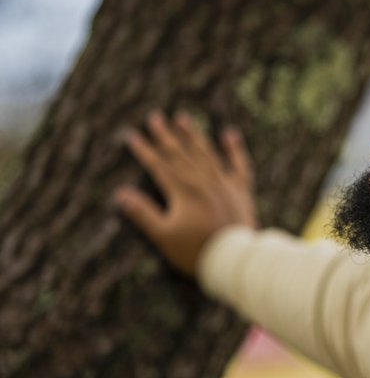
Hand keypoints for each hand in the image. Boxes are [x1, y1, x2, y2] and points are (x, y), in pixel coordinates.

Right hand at [112, 109, 257, 276]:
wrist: (234, 260)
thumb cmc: (196, 251)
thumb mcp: (164, 235)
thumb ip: (143, 213)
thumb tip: (120, 193)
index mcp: (183, 191)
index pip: (159, 165)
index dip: (144, 151)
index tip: (132, 136)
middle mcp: (203, 181)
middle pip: (180, 154)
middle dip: (166, 136)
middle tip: (155, 117)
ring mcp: (224, 184)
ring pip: (206, 153)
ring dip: (193, 135)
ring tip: (183, 118)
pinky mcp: (241, 191)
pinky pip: (239, 165)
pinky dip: (235, 149)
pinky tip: (229, 134)